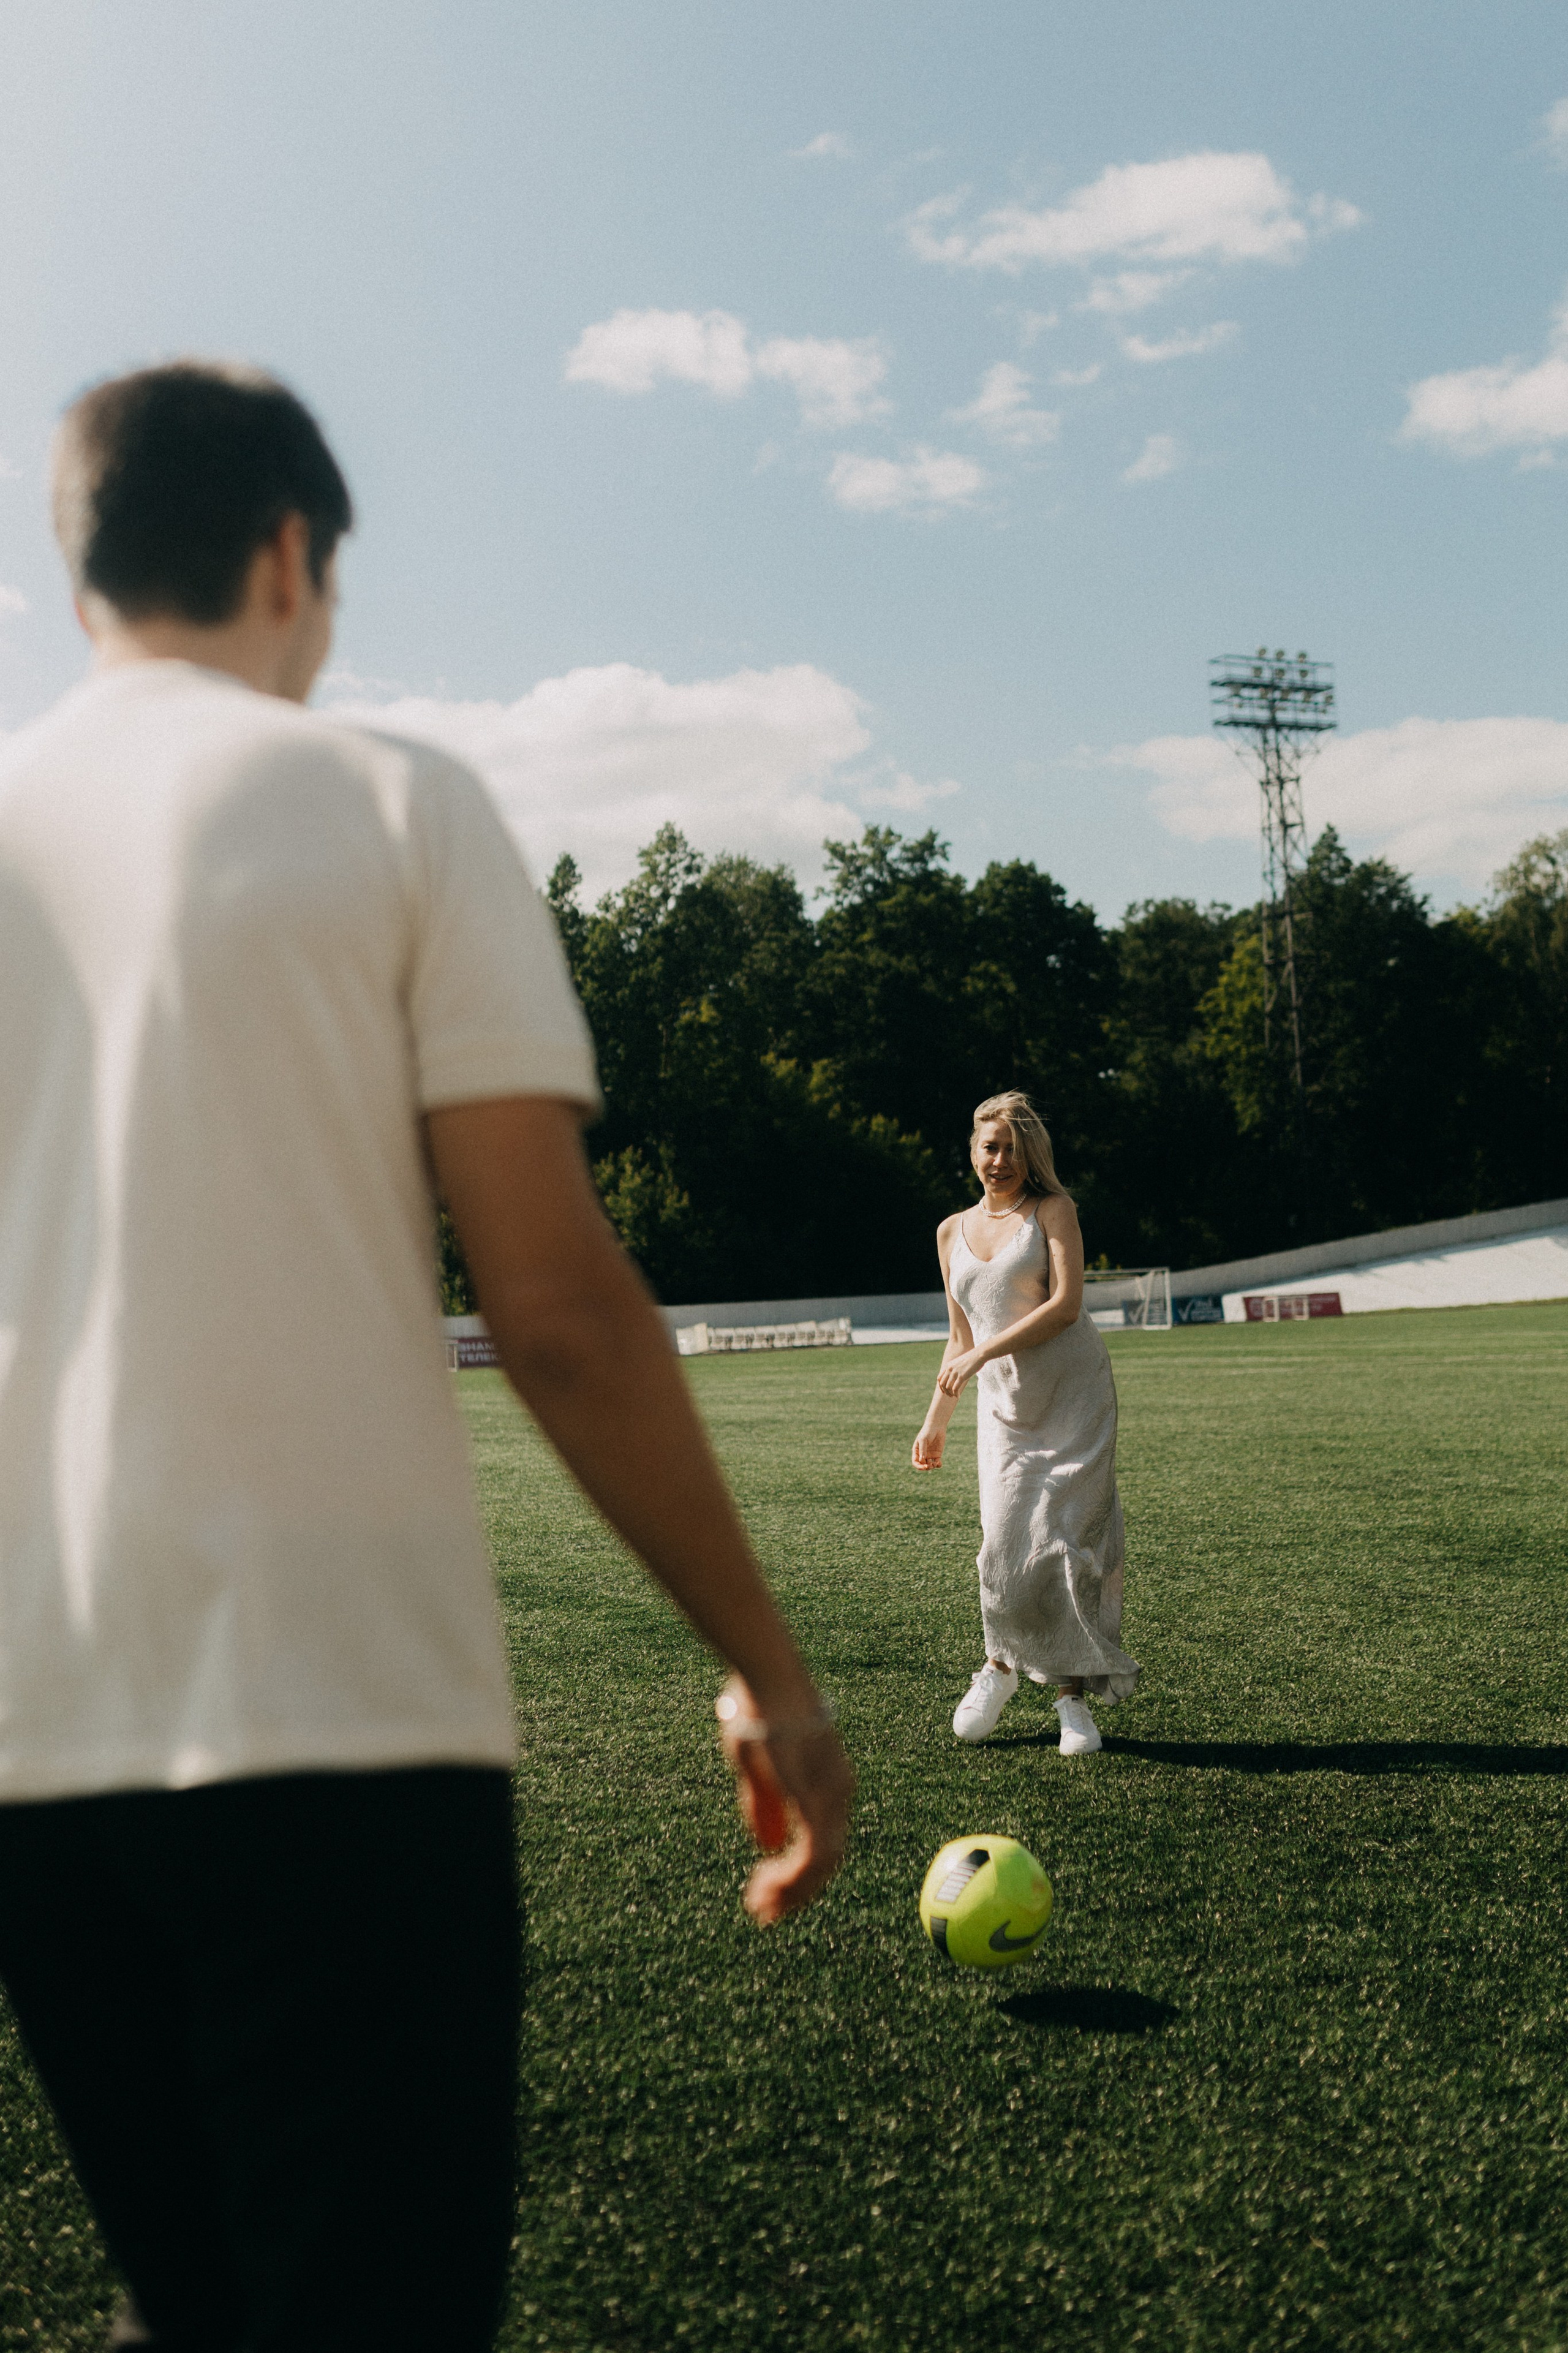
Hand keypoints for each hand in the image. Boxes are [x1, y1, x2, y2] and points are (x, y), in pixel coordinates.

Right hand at [717, 1677, 853, 1924]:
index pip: (825, 1842)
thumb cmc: (759, 1709)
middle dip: (797, 1892)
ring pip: (822, 1866)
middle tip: (766, 1913)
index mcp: (831, 1782)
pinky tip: (765, 1889)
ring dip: (791, 1893)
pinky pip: (810, 1855)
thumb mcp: (758, 1765)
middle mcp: (840, 1792)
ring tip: (761, 1906)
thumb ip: (765, 1805)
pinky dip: (789, 1879)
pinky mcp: (815, 1797)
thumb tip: (767, 1845)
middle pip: (828, 1860)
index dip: (802, 1874)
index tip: (772, 1893)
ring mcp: (831, 1795)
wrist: (768, 1676)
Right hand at [911, 1426, 944, 1470]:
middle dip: (926, 1467)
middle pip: (922, 1465)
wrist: (937, 1426)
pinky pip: (937, 1463)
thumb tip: (922, 1460)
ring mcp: (930, 1455)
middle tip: (930, 1466)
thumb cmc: (927, 1431)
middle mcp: (923, 1454)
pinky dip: (938, 1465)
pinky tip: (939, 1463)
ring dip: (932, 1467)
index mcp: (917, 1451)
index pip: (915, 1462)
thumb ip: (922, 1450)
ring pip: (930, 1465)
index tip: (924, 1467)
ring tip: (935, 1464)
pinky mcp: (937, 1454)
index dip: (919, 1466)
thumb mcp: (923, 1440)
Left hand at [936, 1347, 987, 1397]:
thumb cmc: (972, 1359)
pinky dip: (955, 1394)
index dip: (941, 1386)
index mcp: (948, 1365)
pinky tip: (958, 1396)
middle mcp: (949, 1369)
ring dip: (950, 1394)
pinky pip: (955, 1388)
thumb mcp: (959, 1363)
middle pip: (942, 1384)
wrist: (979, 1354)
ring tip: (955, 1396)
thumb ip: (955, 1369)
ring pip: (948, 1387)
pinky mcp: (961, 1376)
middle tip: (950, 1395)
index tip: (945, 1391)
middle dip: (945, 1391)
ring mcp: (955, 1372)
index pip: (939, 1378)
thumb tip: (955, 1377)